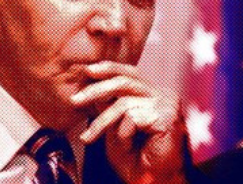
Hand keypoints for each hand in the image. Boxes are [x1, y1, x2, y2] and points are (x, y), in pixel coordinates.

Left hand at [71, 61, 187, 183]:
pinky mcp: (167, 117)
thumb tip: (92, 87)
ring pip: (124, 102)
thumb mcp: (116, 129)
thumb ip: (108, 108)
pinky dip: (122, 133)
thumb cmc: (138, 161)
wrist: (154, 183)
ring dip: (102, 122)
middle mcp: (164, 96)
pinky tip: (125, 145)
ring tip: (90, 137)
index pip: (131, 73)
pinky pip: (132, 117)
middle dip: (96, 90)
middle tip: (75, 101)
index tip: (87, 72)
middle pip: (126, 81)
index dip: (109, 69)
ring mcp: (168, 105)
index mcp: (154, 95)